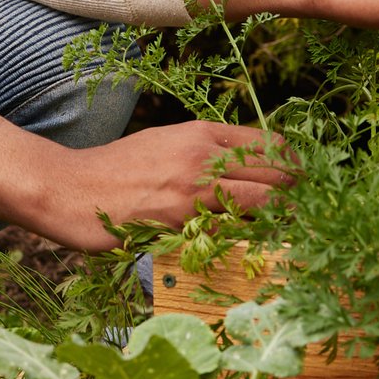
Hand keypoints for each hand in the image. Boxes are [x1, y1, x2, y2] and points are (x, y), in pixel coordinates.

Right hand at [24, 120, 293, 252]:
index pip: (268, 143)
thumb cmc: (110, 172)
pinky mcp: (183, 217)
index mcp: (199, 133)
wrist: (67, 188)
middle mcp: (203, 153)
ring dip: (286, 215)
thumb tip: (232, 173)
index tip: (304, 183)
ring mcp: (194, 185)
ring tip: (295, 229)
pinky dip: (254, 236)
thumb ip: (198, 156)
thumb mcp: (160, 146)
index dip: (295, 164)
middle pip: (277, 169)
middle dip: (300, 191)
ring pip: (267, 197)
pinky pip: (235, 227)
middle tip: (311, 212)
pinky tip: (259, 245)